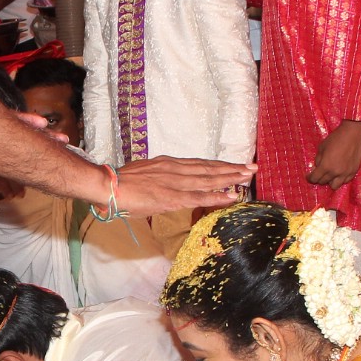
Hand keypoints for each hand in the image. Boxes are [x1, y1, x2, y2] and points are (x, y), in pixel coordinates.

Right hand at [114, 155, 254, 215]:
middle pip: (209, 168)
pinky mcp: (172, 197)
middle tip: (252, 167)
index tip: (234, 164)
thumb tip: (164, 184)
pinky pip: (199, 197)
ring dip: (230, 178)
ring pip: (208, 179)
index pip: (199, 163)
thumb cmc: (120, 184)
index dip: (219, 164)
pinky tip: (231, 196)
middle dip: (231, 168)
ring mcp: (175, 182)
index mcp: (168, 164)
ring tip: (247, 177)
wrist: (108, 185)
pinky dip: (217, 196)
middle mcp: (175, 169)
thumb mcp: (144, 175)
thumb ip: (159, 179)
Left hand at [307, 120, 360, 189]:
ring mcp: (345, 173)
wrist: (353, 133)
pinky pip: (345, 181)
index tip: (309, 177)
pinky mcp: (353, 171)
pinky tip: (339, 173)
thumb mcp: (322, 147)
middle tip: (319, 173)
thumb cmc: (336, 138)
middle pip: (323, 182)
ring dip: (330, 181)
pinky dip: (340, 179)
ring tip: (330, 175)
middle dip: (319, 178)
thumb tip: (317, 167)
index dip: (310, 178)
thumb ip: (318, 159)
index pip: (315, 178)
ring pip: (334, 186)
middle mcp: (335, 172)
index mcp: (326, 166)